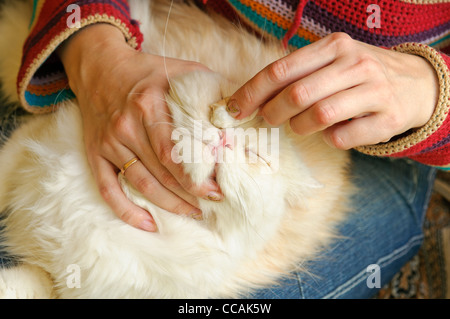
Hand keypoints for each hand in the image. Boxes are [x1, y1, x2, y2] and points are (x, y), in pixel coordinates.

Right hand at [58, 24, 220, 230]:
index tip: (217, 190)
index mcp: (150, 105)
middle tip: (210, 205)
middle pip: (161, 172)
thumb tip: (240, 113)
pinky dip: (126, 210)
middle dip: (189, 194)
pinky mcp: (95, 152)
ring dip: (168, 204)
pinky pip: (108, 188)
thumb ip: (210, 90)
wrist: (100, 66)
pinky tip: (148, 223)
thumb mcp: (182, 70)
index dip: (197, 177)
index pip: (176, 152)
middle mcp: (127, 125)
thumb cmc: (148, 72)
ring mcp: (109, 142)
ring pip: (141, 183)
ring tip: (191, 213)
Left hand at [227, 32, 438, 148]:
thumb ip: (297, 75)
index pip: (281, 70)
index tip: (234, 110)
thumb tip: (250, 99)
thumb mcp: (331, 62)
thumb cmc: (358, 75)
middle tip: (269, 120)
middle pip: (297, 94)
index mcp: (334, 47)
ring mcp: (375, 91)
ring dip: (300, 127)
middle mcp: (355, 64)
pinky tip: (334, 132)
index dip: (252, 92)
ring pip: (319, 116)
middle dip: (273, 113)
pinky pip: (343, 137)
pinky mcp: (388, 119)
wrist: (417, 83)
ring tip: (300, 125)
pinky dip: (330, 139)